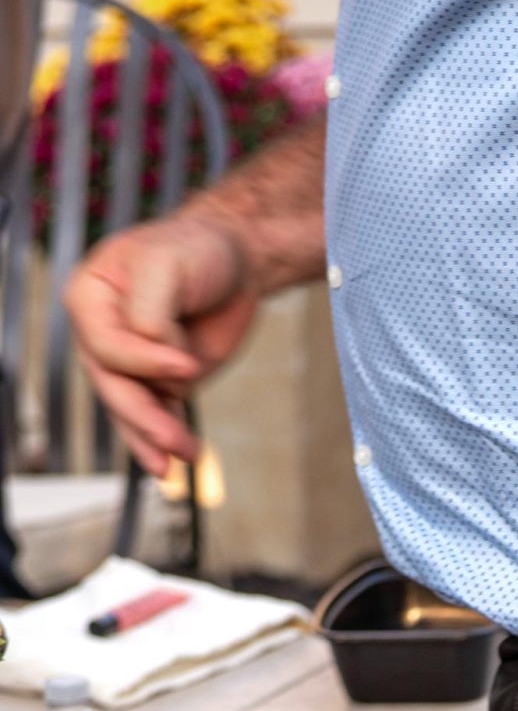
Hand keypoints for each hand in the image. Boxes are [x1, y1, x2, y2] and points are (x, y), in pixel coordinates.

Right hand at [63, 215, 258, 474]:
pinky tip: (176, 459)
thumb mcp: (166, 265)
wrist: (233, 263)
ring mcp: (131, 361)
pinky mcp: (159, 381)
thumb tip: (158, 358)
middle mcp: (103, 332)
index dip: (143, 361)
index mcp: (91, 297)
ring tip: (183, 455)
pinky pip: (153, 416)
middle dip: (143, 418)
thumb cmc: (195, 251)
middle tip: (174, 440)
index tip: (186, 363)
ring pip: (130, 410)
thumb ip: (150, 311)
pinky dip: (163, 440)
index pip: (106, 346)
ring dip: (153, 438)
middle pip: (113, 386)